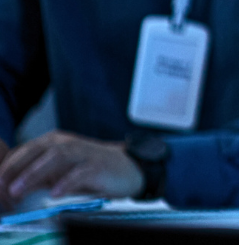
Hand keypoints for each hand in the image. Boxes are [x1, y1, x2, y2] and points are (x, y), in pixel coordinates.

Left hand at [0, 131, 141, 205]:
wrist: (129, 168)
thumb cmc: (90, 170)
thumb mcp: (59, 172)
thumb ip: (37, 177)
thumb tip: (10, 190)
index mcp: (53, 143)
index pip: (23, 152)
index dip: (6, 169)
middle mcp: (66, 143)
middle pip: (35, 151)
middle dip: (13, 170)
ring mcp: (83, 153)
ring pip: (54, 158)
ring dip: (32, 174)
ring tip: (16, 191)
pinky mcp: (98, 165)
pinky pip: (80, 172)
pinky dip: (65, 182)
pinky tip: (53, 193)